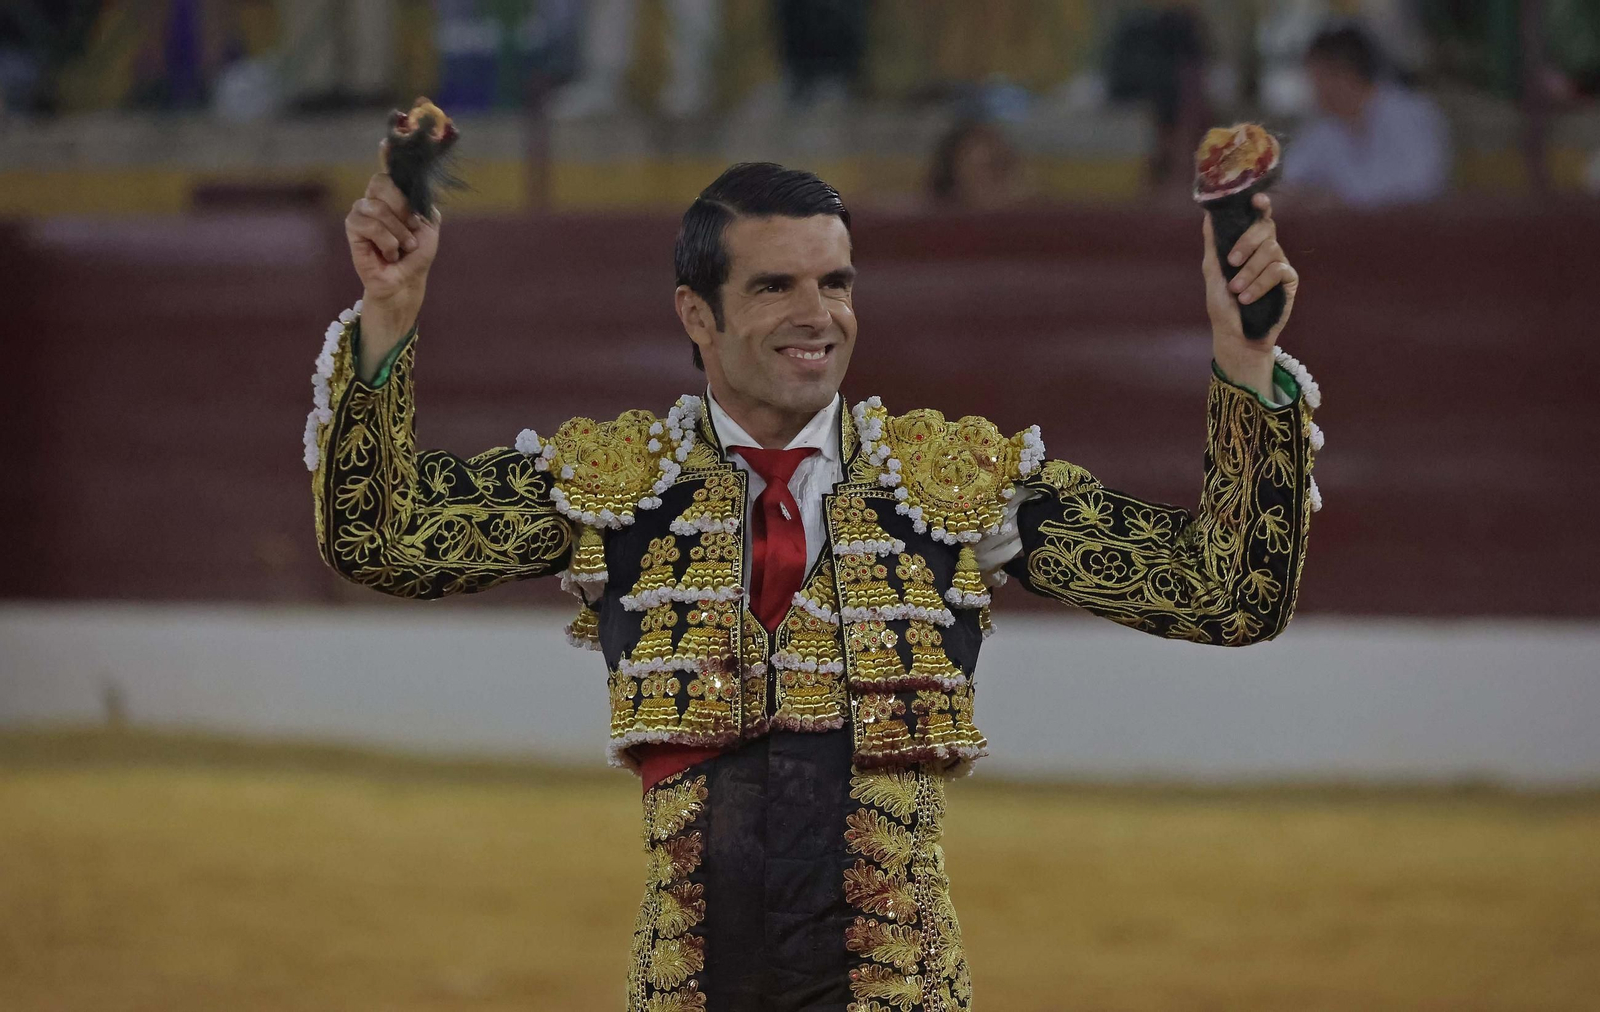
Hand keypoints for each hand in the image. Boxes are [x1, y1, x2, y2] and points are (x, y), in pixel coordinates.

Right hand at [345, 149, 439, 364]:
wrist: (407, 281)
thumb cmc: (417, 254)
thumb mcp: (428, 224)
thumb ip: (421, 200)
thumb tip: (414, 183)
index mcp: (396, 195)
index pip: (389, 168)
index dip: (389, 153)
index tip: (389, 139)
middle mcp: (376, 199)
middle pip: (382, 182)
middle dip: (402, 206)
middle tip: (412, 227)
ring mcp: (362, 212)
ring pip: (376, 206)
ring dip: (397, 230)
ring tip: (403, 246)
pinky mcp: (352, 229)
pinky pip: (368, 223)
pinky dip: (385, 240)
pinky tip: (388, 252)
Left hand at [1202, 193, 1298, 396]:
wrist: (1235, 336)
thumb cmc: (1222, 306)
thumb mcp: (1212, 273)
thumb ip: (1214, 245)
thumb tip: (1208, 215)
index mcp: (1248, 245)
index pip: (1258, 218)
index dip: (1260, 206)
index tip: (1256, 199)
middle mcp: (1266, 250)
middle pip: (1266, 228)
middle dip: (1247, 242)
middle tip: (1232, 262)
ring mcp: (1279, 264)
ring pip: (1271, 250)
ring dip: (1250, 271)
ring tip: (1236, 291)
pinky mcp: (1289, 281)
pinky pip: (1278, 271)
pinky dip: (1260, 284)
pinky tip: (1248, 298)